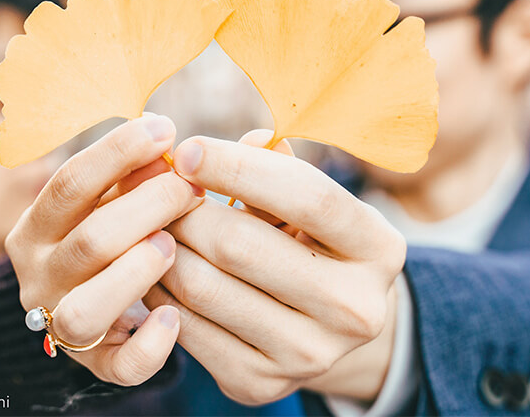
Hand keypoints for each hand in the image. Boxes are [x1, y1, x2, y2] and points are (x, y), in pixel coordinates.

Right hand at [6, 115, 204, 385]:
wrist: (92, 304)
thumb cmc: (112, 233)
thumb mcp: (111, 198)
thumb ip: (133, 173)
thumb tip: (166, 140)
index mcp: (37, 228)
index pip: (69, 184)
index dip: (117, 153)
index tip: (164, 129)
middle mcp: (39, 277)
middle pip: (90, 241)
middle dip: (148, 208)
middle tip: (191, 190)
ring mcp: (62, 325)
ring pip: (86, 309)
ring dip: (136, 273)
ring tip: (172, 247)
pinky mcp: (95, 364)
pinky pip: (120, 367)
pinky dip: (151, 346)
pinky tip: (175, 316)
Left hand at [142, 131, 404, 404]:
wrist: (327, 324)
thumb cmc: (310, 240)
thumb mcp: (310, 199)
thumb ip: (271, 165)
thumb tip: (216, 147)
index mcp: (379, 247)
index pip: (306, 196)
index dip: (236, 167)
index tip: (184, 149)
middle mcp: (355, 309)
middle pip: (240, 245)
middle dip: (184, 208)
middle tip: (156, 188)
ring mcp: (309, 354)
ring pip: (202, 286)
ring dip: (162, 245)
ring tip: (151, 221)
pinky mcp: (260, 383)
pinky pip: (186, 327)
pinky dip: (157, 289)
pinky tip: (154, 264)